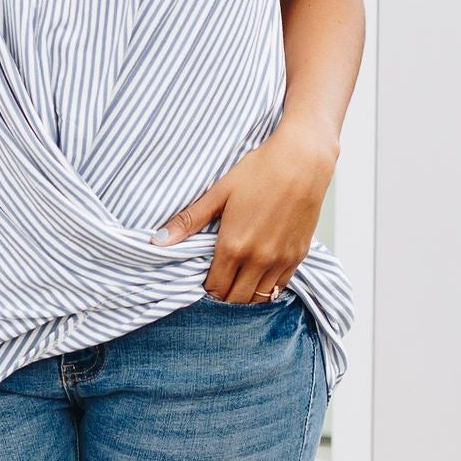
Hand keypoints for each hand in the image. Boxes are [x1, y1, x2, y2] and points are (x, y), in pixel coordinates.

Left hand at [158, 124, 336, 303]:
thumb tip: (157, 240)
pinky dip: (268, 288)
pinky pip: (280, 286)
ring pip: (259, 298)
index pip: (215, 288)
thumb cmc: (259, 171)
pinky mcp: (299, 256)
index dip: (206, 289)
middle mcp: (258, 259)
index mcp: (233, 246)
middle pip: (236, 299)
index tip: (204, 281)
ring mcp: (280, 260)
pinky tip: (260, 276)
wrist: (302, 161)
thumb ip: (189, 220)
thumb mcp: (219, 193)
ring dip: (246, 296)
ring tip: (238, 283)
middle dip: (224, 296)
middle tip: (219, 284)